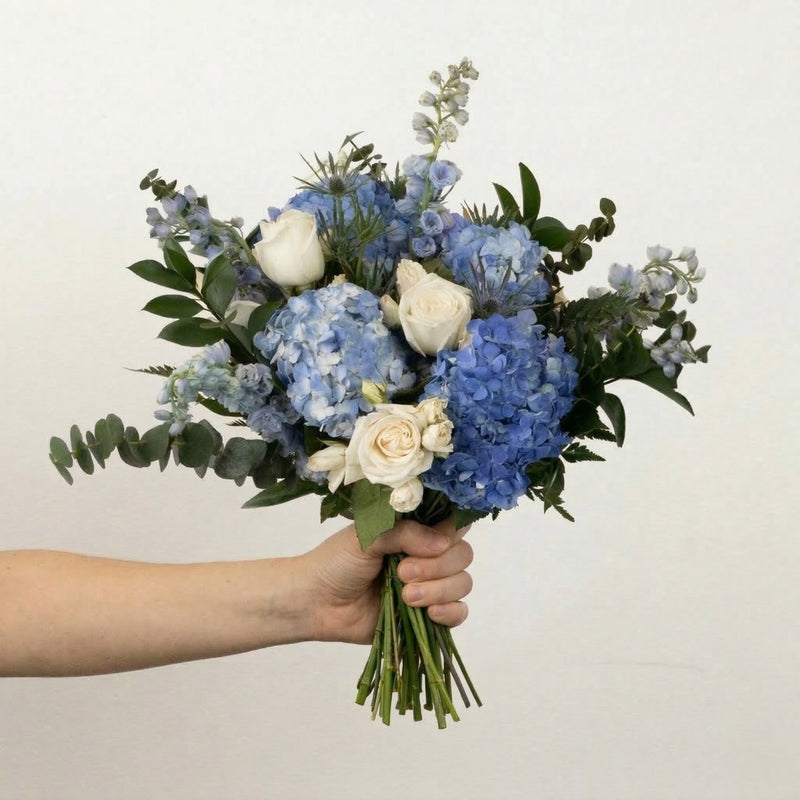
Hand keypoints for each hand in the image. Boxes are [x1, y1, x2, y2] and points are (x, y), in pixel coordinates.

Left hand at [301, 519, 472, 643]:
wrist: (317, 602)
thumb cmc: (337, 561)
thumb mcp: (368, 536)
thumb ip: (405, 534)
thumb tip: (441, 543)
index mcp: (416, 530)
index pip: (454, 524)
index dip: (450, 533)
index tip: (434, 541)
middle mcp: (428, 556)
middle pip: (463, 556)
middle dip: (437, 566)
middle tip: (402, 572)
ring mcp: (430, 586)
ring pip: (462, 584)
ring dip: (438, 590)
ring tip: (405, 595)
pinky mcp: (427, 616)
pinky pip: (458, 614)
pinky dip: (450, 613)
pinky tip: (429, 613)